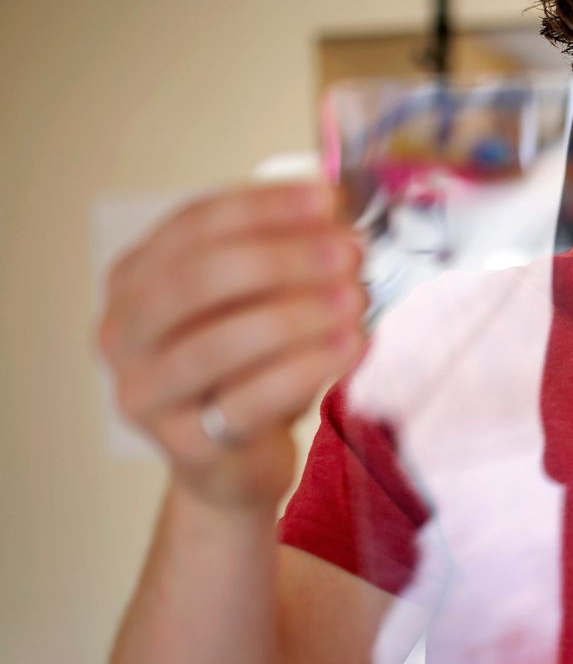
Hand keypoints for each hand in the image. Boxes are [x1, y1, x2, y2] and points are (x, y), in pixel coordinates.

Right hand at [98, 182, 365, 510]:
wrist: (236, 463)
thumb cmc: (247, 371)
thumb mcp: (259, 302)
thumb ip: (286, 255)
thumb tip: (337, 208)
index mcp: (134, 280)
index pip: (193, 225)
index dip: (264, 208)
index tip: (328, 200)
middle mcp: (122, 333)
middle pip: (197, 279)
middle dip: (282, 259)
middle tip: (347, 253)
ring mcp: (145, 393)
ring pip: (218, 344)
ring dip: (298, 314)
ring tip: (357, 299)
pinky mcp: (185, 445)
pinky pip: (248, 401)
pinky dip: (307, 368)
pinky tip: (352, 344)